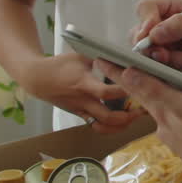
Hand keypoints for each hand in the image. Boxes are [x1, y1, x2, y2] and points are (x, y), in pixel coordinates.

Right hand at [18, 53, 139, 133]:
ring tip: (134, 117)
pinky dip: (111, 127)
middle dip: (128, 116)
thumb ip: (100, 57)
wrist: (38, 79)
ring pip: (103, 126)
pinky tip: (121, 121)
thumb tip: (121, 55)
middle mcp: (84, 100)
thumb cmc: (60, 65)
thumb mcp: (80, 56)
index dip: (123, 91)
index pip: (105, 92)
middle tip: (143, 108)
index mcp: (84, 83)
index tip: (138, 86)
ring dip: (121, 125)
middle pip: (108, 116)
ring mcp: (81, 110)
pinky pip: (97, 126)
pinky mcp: (80, 115)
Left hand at [95, 58, 181, 182]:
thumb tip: (127, 74)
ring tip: (164, 81)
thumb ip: (155, 91)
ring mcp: (173, 131)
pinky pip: (175, 115)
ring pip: (162, 105)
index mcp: (159, 109)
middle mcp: (162, 120)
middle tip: (128, 64)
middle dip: (136, 80)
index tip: (99, 58)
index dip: (116, 72)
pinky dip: (175, 104)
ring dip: (159, 92)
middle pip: (145, 95)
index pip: (132, 86)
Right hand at [131, 0, 181, 100]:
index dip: (145, 21)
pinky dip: (178, 73)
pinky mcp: (167, 67)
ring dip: (173, 62)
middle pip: (139, 35)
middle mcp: (166, 27)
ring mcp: (165, 48)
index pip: (146, 9)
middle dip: (156, 48)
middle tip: (166, 56)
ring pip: (149, 56)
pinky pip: (159, 72)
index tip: (150, 35)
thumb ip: (181, 25)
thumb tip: (154, 32)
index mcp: (174, 10)